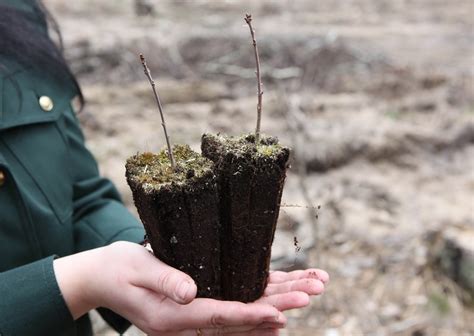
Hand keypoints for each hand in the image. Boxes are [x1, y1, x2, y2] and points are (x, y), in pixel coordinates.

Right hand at [54, 241, 327, 334]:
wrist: (101, 278)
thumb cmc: (117, 268)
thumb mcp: (137, 268)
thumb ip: (165, 281)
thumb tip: (191, 293)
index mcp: (172, 318)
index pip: (221, 317)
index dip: (254, 315)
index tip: (284, 311)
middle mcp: (187, 324)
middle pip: (240, 320)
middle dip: (278, 307)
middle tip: (312, 294)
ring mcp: (193, 319)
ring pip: (241, 316)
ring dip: (275, 304)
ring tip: (308, 291)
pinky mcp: (196, 308)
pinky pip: (232, 309)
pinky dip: (257, 305)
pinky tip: (279, 302)